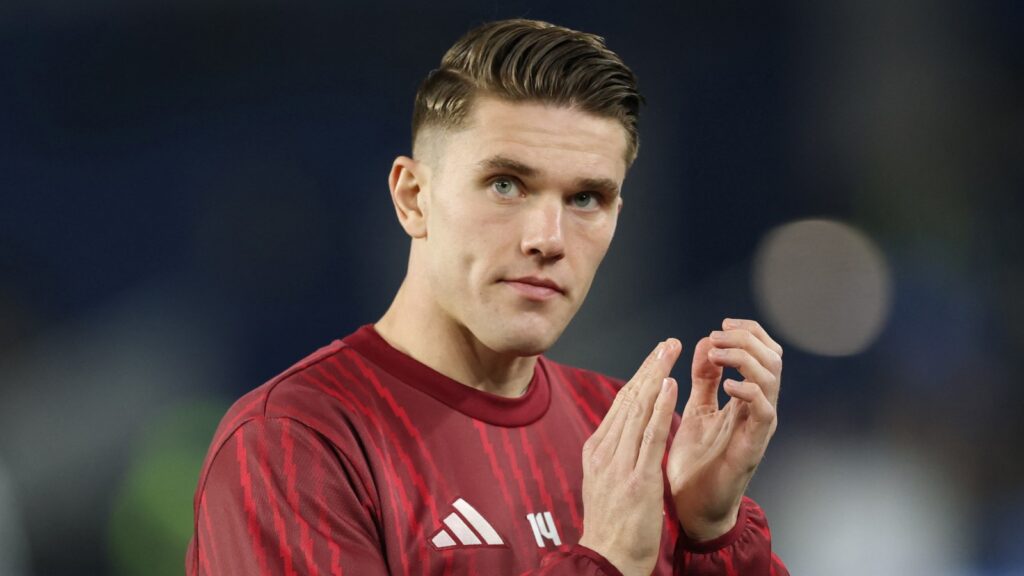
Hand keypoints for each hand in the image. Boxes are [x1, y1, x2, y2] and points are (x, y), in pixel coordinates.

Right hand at [578, 339, 682, 575]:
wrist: (607, 559)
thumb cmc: (611, 527)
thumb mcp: (604, 482)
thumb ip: (613, 455)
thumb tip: (623, 433)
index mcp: (597, 451)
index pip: (620, 405)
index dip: (639, 378)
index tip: (654, 358)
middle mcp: (605, 451)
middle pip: (628, 400)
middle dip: (648, 368)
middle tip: (665, 344)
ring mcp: (619, 463)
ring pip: (638, 409)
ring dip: (656, 376)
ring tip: (669, 351)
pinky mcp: (637, 477)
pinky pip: (650, 435)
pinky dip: (660, 407)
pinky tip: (670, 385)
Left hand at [667, 319, 781, 540]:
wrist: (690, 505)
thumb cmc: (696, 460)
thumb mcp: (696, 408)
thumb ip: (704, 378)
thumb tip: (706, 342)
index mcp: (747, 398)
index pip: (764, 352)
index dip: (748, 332)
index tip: (722, 326)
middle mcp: (759, 409)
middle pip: (772, 358)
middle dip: (746, 339)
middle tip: (717, 337)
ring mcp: (759, 427)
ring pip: (772, 379)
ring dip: (744, 358)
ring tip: (717, 356)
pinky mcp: (753, 446)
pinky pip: (764, 411)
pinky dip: (750, 392)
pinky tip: (728, 387)